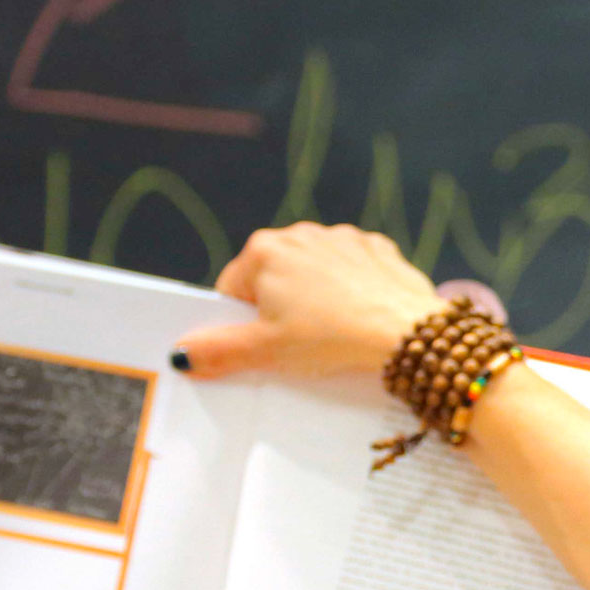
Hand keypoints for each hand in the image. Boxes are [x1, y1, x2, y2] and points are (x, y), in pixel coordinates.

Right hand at [174, 223, 454, 378]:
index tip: (264, 346)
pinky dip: (353, 292)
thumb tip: (182, 355)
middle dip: (281, 311)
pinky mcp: (377, 249)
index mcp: (263, 251)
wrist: (407, 334)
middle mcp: (300, 234)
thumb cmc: (333, 339)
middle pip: (274, 280)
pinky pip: (353, 272)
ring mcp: (342, 238)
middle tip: (300, 345)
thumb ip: (220, 351)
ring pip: (314, 276)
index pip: (233, 292)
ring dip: (317, 300)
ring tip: (333, 334)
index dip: (244, 325)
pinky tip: (361, 317)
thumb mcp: (268, 352)